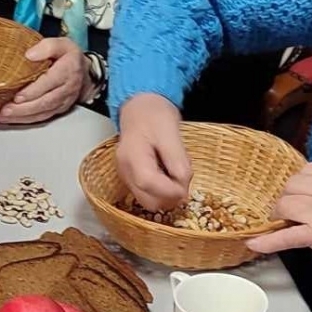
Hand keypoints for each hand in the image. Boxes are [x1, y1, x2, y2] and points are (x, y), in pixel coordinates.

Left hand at [0, 37, 89, 124]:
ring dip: (23, 115)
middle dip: (24, 107)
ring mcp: (64, 100)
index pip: (51, 82)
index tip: (19, 96)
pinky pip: (44, 116)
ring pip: (44, 111)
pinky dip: (27, 119)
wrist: (83, 72)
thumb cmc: (69, 57)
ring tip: (6, 115)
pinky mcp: (59, 109)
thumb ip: (47, 46)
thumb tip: (30, 54)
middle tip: (6, 109)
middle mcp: (68, 87)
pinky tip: (14, 118)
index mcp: (68, 69)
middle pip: (46, 101)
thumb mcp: (62, 43)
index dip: (34, 90)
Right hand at [116, 93, 192, 208]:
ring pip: (148, 201)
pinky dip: (162, 192)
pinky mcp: (131, 179)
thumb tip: (183, 186)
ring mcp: (126, 176)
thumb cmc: (154, 116)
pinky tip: (167, 176)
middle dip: (170, 197)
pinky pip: (148, 194)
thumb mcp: (171, 133)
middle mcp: (125, 170)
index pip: (148, 183)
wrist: (140, 109)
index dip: (170, 191)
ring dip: (167, 196)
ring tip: (175, 176)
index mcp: (132, 156)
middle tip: (183, 182)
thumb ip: (178, 161)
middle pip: (147, 200)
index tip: (186, 187)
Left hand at [248, 163, 311, 273]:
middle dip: (287, 198)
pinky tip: (255, 243)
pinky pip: (287, 235)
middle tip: (289, 212)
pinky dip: (268, 241)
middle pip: (293, 184)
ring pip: (286, 203)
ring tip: (281, 224)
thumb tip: (306, 188)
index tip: (298, 195)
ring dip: (279, 215)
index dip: (299, 185)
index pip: (309, 170)